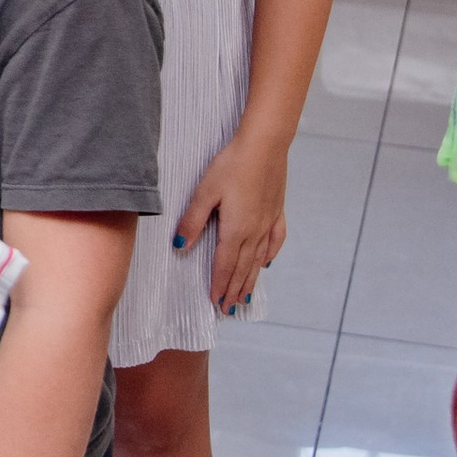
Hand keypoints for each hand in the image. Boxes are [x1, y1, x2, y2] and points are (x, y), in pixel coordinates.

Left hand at [176, 129, 288, 312]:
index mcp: (235, 230)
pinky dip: (269, 255)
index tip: (216, 303)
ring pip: (258, 259)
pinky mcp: (277, 211)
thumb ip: (192, 220)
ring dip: (250, 280)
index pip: (225, 265)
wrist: (265, 146)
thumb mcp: (205, 191)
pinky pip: (274, 241)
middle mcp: (255, 232)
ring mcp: (269, 223)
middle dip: (234, 290)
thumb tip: (180, 246)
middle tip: (229, 309)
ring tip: (245, 297)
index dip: (220, 285)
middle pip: (243, 268)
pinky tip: (266, 263)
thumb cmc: (232, 165)